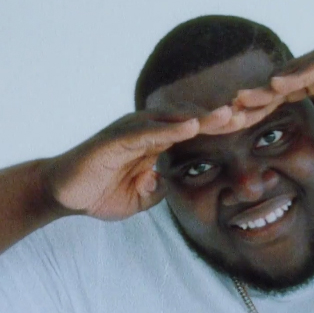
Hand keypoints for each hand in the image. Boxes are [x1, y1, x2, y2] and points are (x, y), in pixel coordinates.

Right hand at [48, 107, 233, 220]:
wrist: (62, 194)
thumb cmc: (99, 191)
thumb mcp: (140, 198)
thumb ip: (159, 188)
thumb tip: (172, 182)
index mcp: (154, 142)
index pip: (193, 132)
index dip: (219, 130)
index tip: (247, 129)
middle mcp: (145, 131)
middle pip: (189, 120)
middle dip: (219, 118)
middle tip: (251, 114)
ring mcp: (130, 132)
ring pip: (172, 120)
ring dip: (201, 117)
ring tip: (228, 116)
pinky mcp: (114, 138)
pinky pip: (146, 131)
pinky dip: (169, 128)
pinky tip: (191, 127)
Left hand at [234, 31, 313, 146]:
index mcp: (313, 87)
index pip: (275, 104)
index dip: (251, 115)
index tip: (227, 129)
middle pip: (273, 90)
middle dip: (247, 105)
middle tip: (218, 120)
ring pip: (290, 76)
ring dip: (264, 90)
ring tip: (240, 102)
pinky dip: (299, 73)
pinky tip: (279, 84)